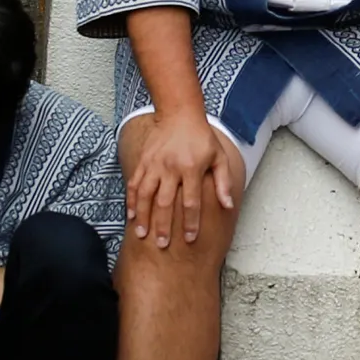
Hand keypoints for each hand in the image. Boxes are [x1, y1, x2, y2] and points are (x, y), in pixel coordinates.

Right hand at [126, 108, 238, 249]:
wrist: (179, 114)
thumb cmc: (202, 137)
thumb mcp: (219, 156)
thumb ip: (223, 182)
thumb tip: (228, 205)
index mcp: (191, 168)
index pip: (191, 201)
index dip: (191, 222)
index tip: (190, 239)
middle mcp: (170, 167)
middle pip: (165, 202)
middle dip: (163, 225)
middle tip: (162, 245)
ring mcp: (154, 164)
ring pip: (146, 195)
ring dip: (143, 216)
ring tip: (142, 235)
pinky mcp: (143, 161)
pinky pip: (135, 184)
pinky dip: (132, 200)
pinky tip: (131, 216)